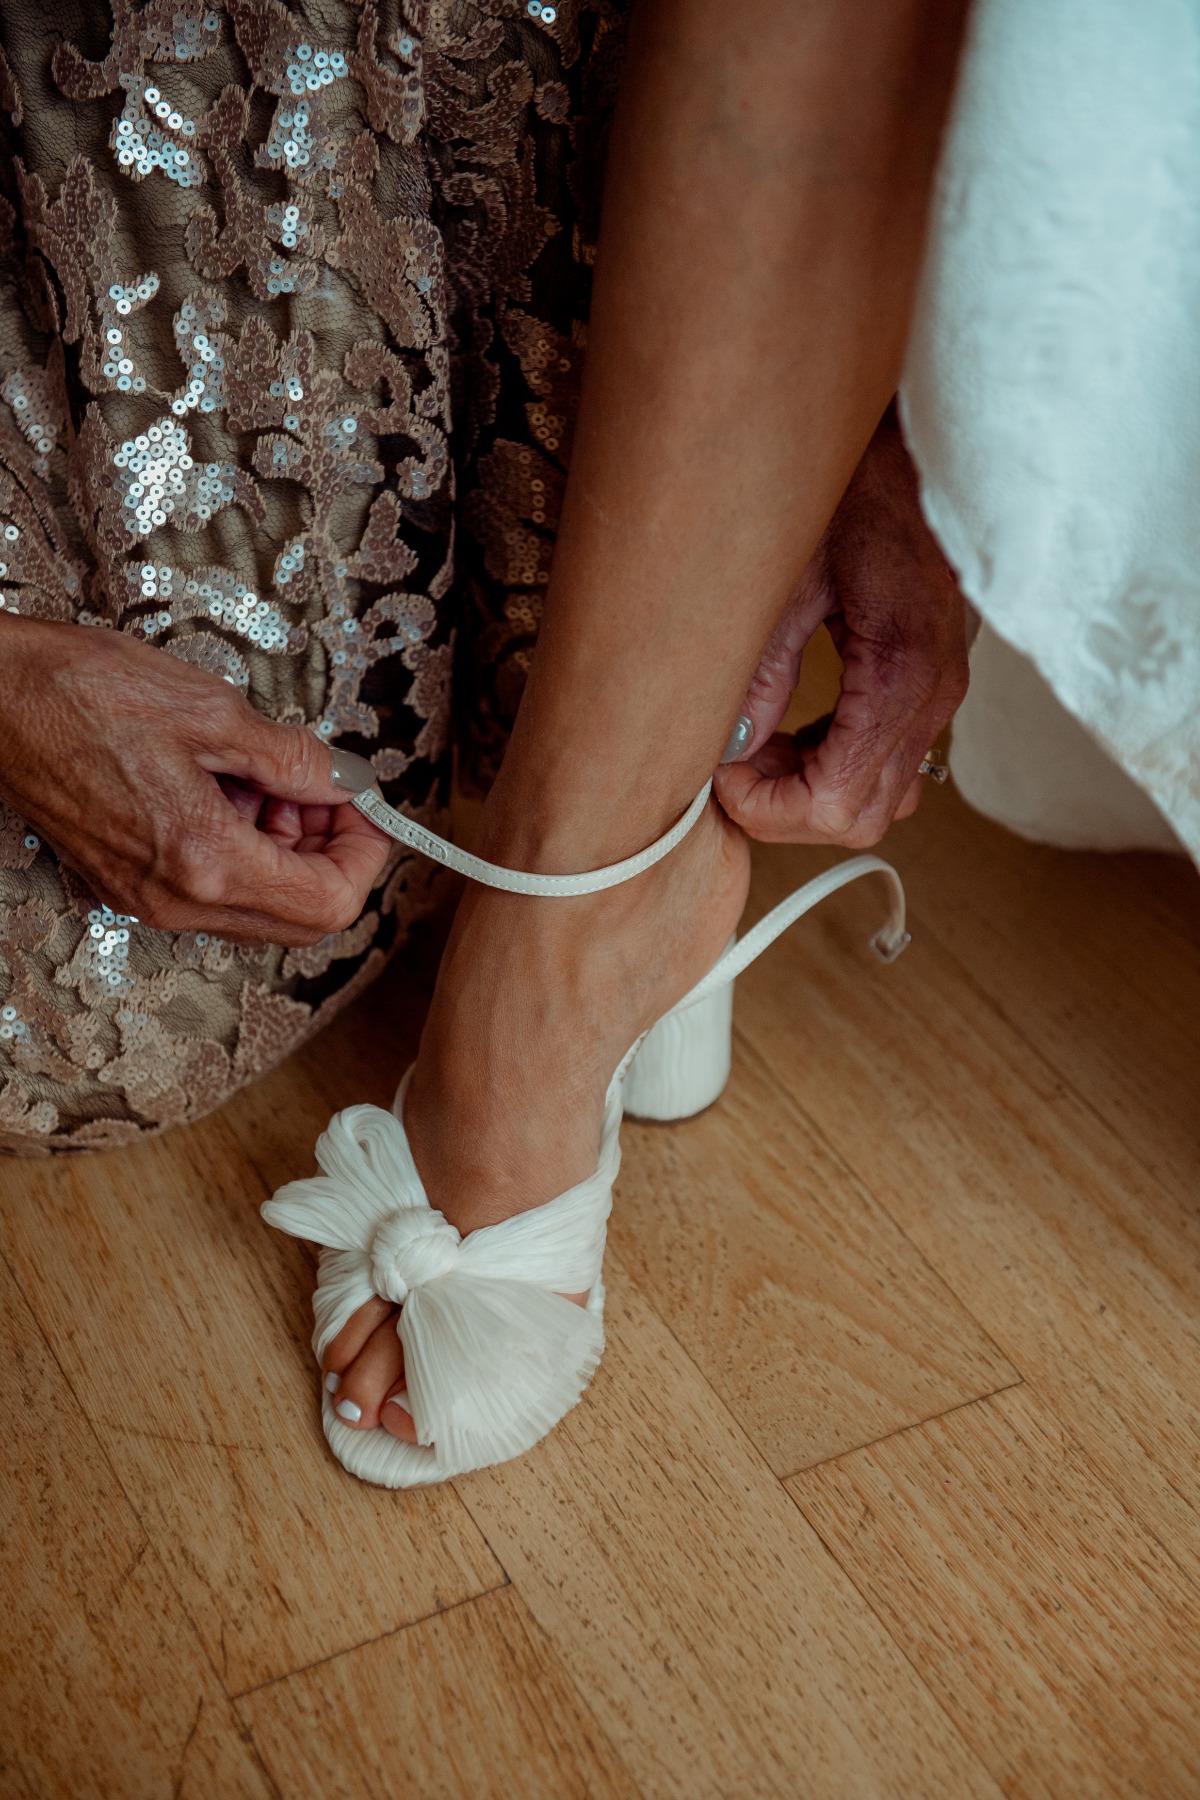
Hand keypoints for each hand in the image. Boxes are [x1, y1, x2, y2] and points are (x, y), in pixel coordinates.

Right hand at [0, 614, 389, 944]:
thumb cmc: (80, 693)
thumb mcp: (213, 711)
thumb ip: (294, 760)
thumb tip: (343, 782)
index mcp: (204, 862)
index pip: (329, 902)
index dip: (365, 855)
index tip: (367, 809)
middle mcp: (176, 900)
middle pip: (301, 919)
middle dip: (327, 854)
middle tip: (322, 791)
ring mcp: (149, 899)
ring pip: (258, 907)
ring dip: (283, 851)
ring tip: (263, 779)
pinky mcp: (128, 885)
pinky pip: (214, 892)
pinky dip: (241, 850)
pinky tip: (225, 790)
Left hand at [714, 408, 968, 847]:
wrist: (921, 445)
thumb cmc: (858, 490)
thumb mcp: (789, 575)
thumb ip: (762, 671)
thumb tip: (731, 747)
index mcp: (898, 676)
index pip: (836, 806)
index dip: (768, 806)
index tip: (722, 772)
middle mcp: (932, 698)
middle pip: (859, 818)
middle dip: (785, 806)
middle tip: (731, 762)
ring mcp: (940, 695)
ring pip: (878, 800)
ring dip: (810, 789)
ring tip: (758, 743)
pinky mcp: (932, 685)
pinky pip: (888, 762)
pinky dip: (834, 764)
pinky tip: (792, 727)